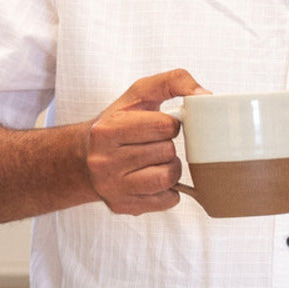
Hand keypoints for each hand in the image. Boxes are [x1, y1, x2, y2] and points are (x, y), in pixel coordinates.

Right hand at [81, 69, 205, 214]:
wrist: (82, 158)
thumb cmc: (119, 121)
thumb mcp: (139, 93)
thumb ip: (173, 81)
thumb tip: (206, 95)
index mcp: (107, 130)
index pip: (165, 126)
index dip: (170, 124)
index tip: (160, 125)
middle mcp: (104, 160)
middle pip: (167, 152)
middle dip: (168, 146)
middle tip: (154, 143)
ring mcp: (112, 187)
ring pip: (168, 177)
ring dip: (171, 168)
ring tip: (156, 160)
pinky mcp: (123, 206)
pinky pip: (168, 201)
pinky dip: (169, 190)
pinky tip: (153, 178)